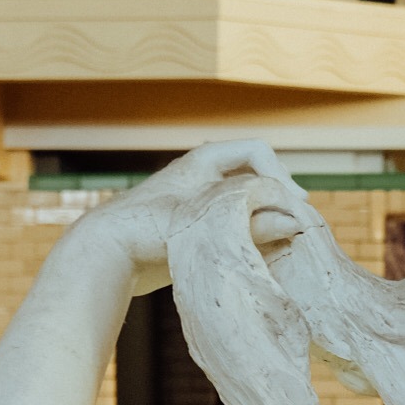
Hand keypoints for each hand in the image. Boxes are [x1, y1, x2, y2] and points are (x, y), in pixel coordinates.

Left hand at [80, 140, 306, 296]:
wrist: (108, 252)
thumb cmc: (148, 230)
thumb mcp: (206, 226)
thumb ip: (252, 225)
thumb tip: (294, 224)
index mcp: (205, 159)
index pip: (258, 152)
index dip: (280, 176)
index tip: (295, 205)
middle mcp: (205, 175)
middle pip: (256, 176)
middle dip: (277, 198)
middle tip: (297, 224)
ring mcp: (202, 199)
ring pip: (247, 201)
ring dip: (266, 218)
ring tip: (284, 241)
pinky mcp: (198, 225)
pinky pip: (235, 222)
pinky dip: (251, 233)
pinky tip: (260, 253)